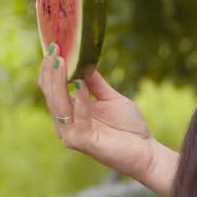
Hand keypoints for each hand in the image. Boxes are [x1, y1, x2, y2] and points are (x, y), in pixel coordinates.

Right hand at [38, 45, 155, 180]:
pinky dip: (79, 100)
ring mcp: (71, 134)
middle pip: (50, 94)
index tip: (55, 46)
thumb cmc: (128, 127)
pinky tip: (81, 84)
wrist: (146, 151)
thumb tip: (83, 60)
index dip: (50, 68)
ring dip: (58, 81)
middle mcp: (65, 124)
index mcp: (69, 113)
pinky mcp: (82, 142)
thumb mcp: (110, 98)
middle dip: (51, 71)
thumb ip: (94, 82)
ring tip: (61, 61)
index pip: (51, 88)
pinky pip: (77, 118)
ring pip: (57, 105)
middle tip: (55, 49)